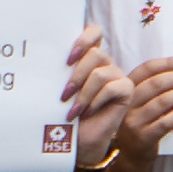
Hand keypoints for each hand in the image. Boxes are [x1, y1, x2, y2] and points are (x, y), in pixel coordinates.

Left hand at [60, 25, 132, 164]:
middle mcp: (104, 62)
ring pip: (100, 73)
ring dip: (84, 94)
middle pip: (95, 54)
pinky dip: (96, 101)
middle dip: (77, 75)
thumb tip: (46, 57)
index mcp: (87, 57)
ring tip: (73, 110)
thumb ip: (59, 70)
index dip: (84, 39)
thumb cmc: (65, 113)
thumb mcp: (59, 88)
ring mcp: (117, 75)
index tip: (67, 60)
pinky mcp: (126, 90)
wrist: (78, 140)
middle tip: (64, 95)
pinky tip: (87, 112)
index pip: (94, 32)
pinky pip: (112, 87)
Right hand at [116, 55, 172, 162]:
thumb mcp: (141, 100)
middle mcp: (127, 103)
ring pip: (162, 101)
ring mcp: (134, 121)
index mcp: (126, 89)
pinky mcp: (144, 137)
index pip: (147, 69)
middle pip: (156, 83)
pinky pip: (165, 121)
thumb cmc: (142, 121)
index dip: (170, 62)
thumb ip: (156, 85)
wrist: (132, 153)